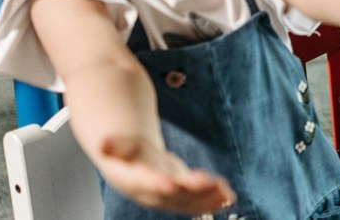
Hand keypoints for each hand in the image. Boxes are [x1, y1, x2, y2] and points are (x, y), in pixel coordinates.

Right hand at [92, 135, 234, 214]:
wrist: (131, 168)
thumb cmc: (128, 154)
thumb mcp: (120, 145)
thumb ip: (114, 144)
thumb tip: (110, 136)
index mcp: (134, 180)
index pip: (145, 183)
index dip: (157, 184)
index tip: (170, 183)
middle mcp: (152, 193)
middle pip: (172, 194)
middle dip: (191, 190)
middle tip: (210, 182)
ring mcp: (168, 197)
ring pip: (188, 201)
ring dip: (207, 197)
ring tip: (225, 192)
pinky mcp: (181, 197)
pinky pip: (197, 203)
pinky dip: (213, 201)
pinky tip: (229, 198)